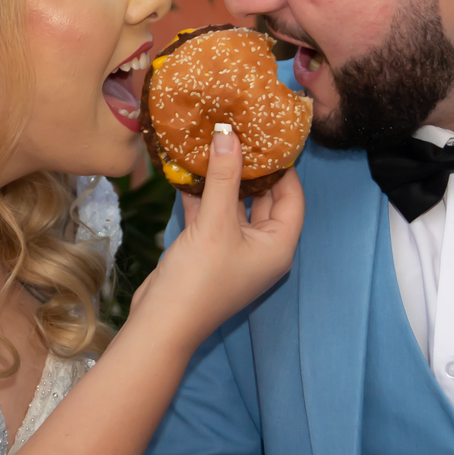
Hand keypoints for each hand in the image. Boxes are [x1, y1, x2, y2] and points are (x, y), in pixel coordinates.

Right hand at [127, 125, 304, 355]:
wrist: (162, 323)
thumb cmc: (199, 279)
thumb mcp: (215, 223)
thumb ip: (223, 177)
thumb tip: (228, 134)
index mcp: (278, 245)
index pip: (291, 196)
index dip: (282, 165)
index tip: (268, 134)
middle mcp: (261, 247)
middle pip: (263, 198)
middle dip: (249, 167)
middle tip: (238, 131)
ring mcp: (234, 249)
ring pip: (233, 204)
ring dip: (222, 178)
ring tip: (212, 142)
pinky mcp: (209, 250)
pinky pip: (211, 215)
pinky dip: (201, 195)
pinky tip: (187, 169)